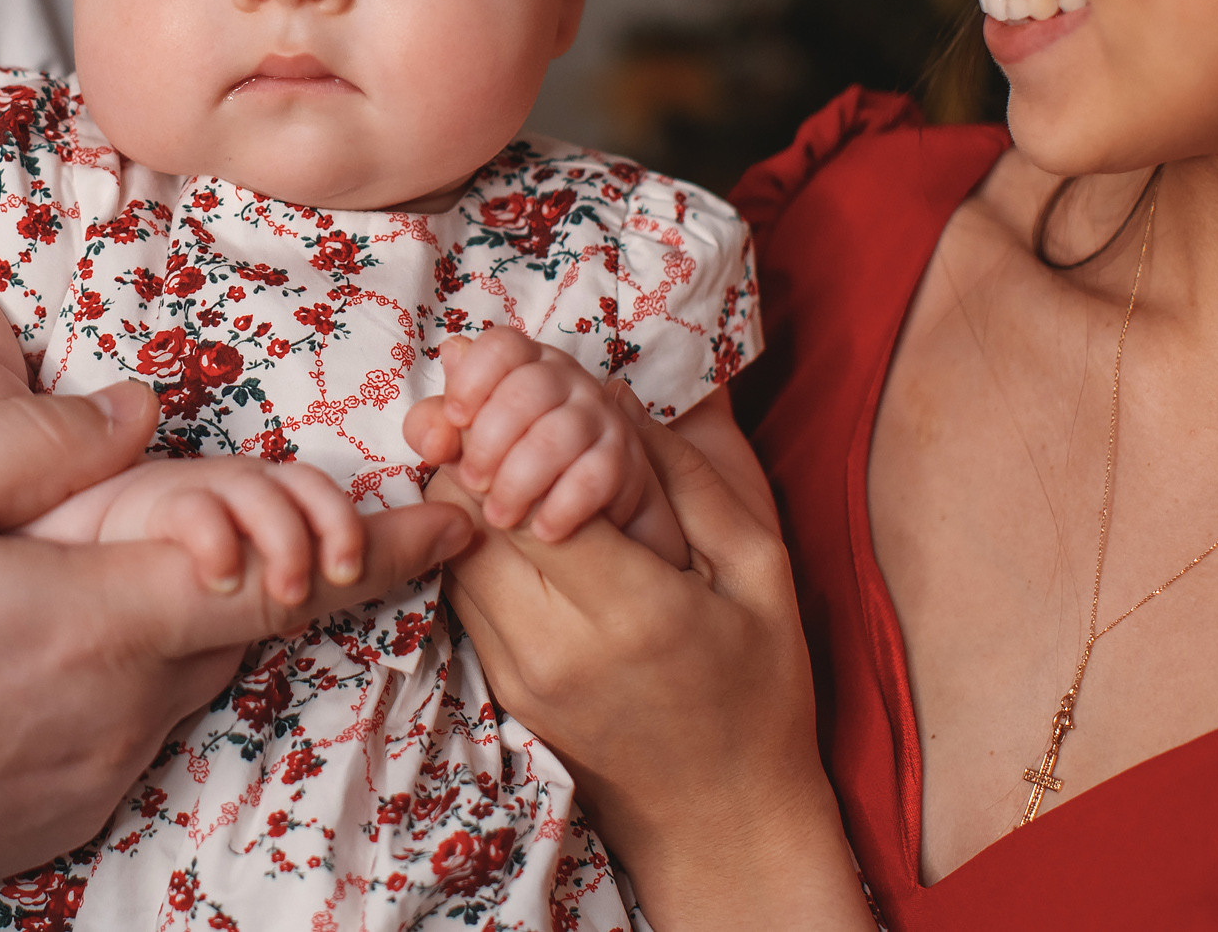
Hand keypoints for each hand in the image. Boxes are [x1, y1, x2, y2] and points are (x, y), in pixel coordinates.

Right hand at [0, 382, 471, 902]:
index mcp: (103, 619)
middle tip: (291, 522)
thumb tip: (151, 407)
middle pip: (244, 626)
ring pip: (185, 676)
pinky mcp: (60, 817)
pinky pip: (130, 728)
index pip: (287, 579)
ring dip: (186, 619)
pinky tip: (40, 647)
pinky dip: (128, 673)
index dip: (386, 547)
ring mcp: (96, 775)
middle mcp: (125, 712)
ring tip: (110, 574)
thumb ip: (45, 441)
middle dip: (281, 569)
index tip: (467, 517)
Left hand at [404, 327, 684, 561]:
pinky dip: (564, 506)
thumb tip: (439, 410)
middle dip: (490, 440)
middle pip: (528, 389)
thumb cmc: (512, 471)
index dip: (473, 377)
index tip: (456, 420)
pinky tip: (543, 531)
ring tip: (498, 517)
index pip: (502, 345)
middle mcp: (568, 381)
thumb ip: (439, 428)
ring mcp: (602, 418)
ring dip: (521, 479)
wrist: (584, 519)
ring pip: (560, 433)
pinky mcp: (627, 461)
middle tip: (473, 484)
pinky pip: (596, 475)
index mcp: (524, 365)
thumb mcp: (465, 448)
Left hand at [432, 406, 867, 930]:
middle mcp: (558, 648)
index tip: (525, 395)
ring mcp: (519, 675)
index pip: (527, 500)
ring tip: (510, 456)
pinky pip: (465, 592)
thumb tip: (620, 397)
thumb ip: (692, 479)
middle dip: (479, 450)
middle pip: (470, 519)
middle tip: (505, 411)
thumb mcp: (759, 571)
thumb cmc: (763, 692)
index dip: (511, 435)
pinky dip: (478, 544)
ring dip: (471, 495)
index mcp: (634, 613)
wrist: (723, 822)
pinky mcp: (499, 688)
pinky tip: (516, 520)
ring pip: (455, 553)